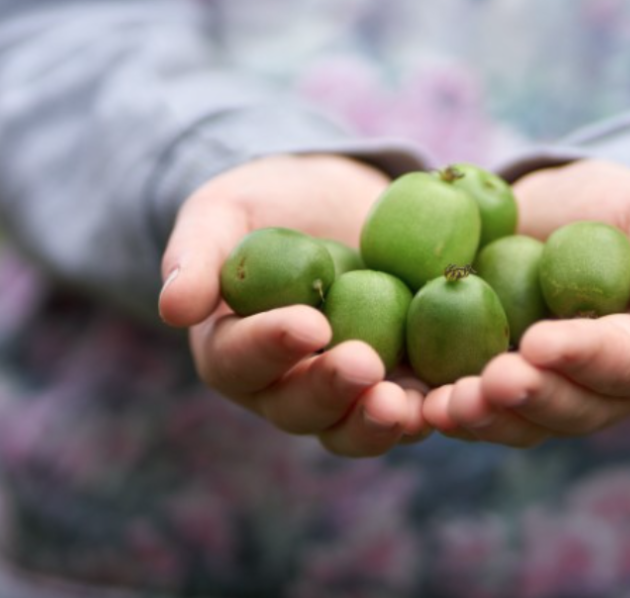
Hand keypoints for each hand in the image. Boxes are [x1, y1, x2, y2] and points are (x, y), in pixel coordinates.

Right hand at [159, 154, 430, 456]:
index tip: (307, 324)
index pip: (239, 360)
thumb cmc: (267, 204)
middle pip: (298, 408)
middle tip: (363, 364)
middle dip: (330, 391)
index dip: (270, 347)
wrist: (338, 203)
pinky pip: (413, 410)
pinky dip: (432, 410)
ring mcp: (345, 394)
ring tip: (405, 403)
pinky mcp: (399, 384)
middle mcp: (283, 388)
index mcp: (231, 351)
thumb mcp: (223, 210)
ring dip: (377, 422)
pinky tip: (455, 396)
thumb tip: (174, 306)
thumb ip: (196, 252)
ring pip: (354, 427)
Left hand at [422, 159, 629, 445]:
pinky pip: (473, 413)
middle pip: (569, 408)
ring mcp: (544, 398)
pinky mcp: (492, 393)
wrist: (545, 214)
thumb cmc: (613, 210)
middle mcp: (599, 392)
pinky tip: (415, 404)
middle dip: (529, 397)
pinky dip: (444, 413)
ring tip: (446, 405)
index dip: (582, 357)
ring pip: (519, 423)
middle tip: (491, 381)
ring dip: (483, 418)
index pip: (623, 363)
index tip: (541, 342)